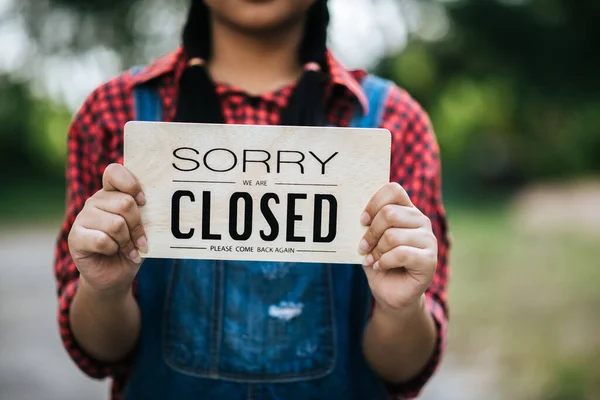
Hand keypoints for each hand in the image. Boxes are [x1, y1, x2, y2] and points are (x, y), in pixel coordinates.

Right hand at [68, 163, 146, 297]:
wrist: (115, 275)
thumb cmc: (132, 247)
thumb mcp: (143, 227)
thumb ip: (144, 212)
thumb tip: (153, 203)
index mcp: (112, 192)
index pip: (115, 172)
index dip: (132, 184)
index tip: (144, 202)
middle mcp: (96, 201)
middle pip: (125, 203)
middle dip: (138, 226)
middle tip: (141, 240)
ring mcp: (83, 218)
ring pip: (116, 224)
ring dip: (127, 241)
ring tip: (128, 249)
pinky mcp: (75, 237)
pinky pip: (102, 240)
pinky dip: (114, 250)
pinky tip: (115, 253)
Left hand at [359, 183, 436, 314]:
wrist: (391, 293)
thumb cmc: (379, 263)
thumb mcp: (370, 240)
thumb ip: (368, 224)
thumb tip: (357, 214)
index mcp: (406, 210)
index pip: (393, 190)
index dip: (374, 203)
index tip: (362, 221)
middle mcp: (420, 221)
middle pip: (389, 213)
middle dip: (370, 233)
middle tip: (363, 248)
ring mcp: (428, 240)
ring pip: (393, 236)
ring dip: (376, 251)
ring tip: (373, 259)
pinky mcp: (430, 259)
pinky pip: (401, 253)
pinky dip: (384, 262)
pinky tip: (381, 267)